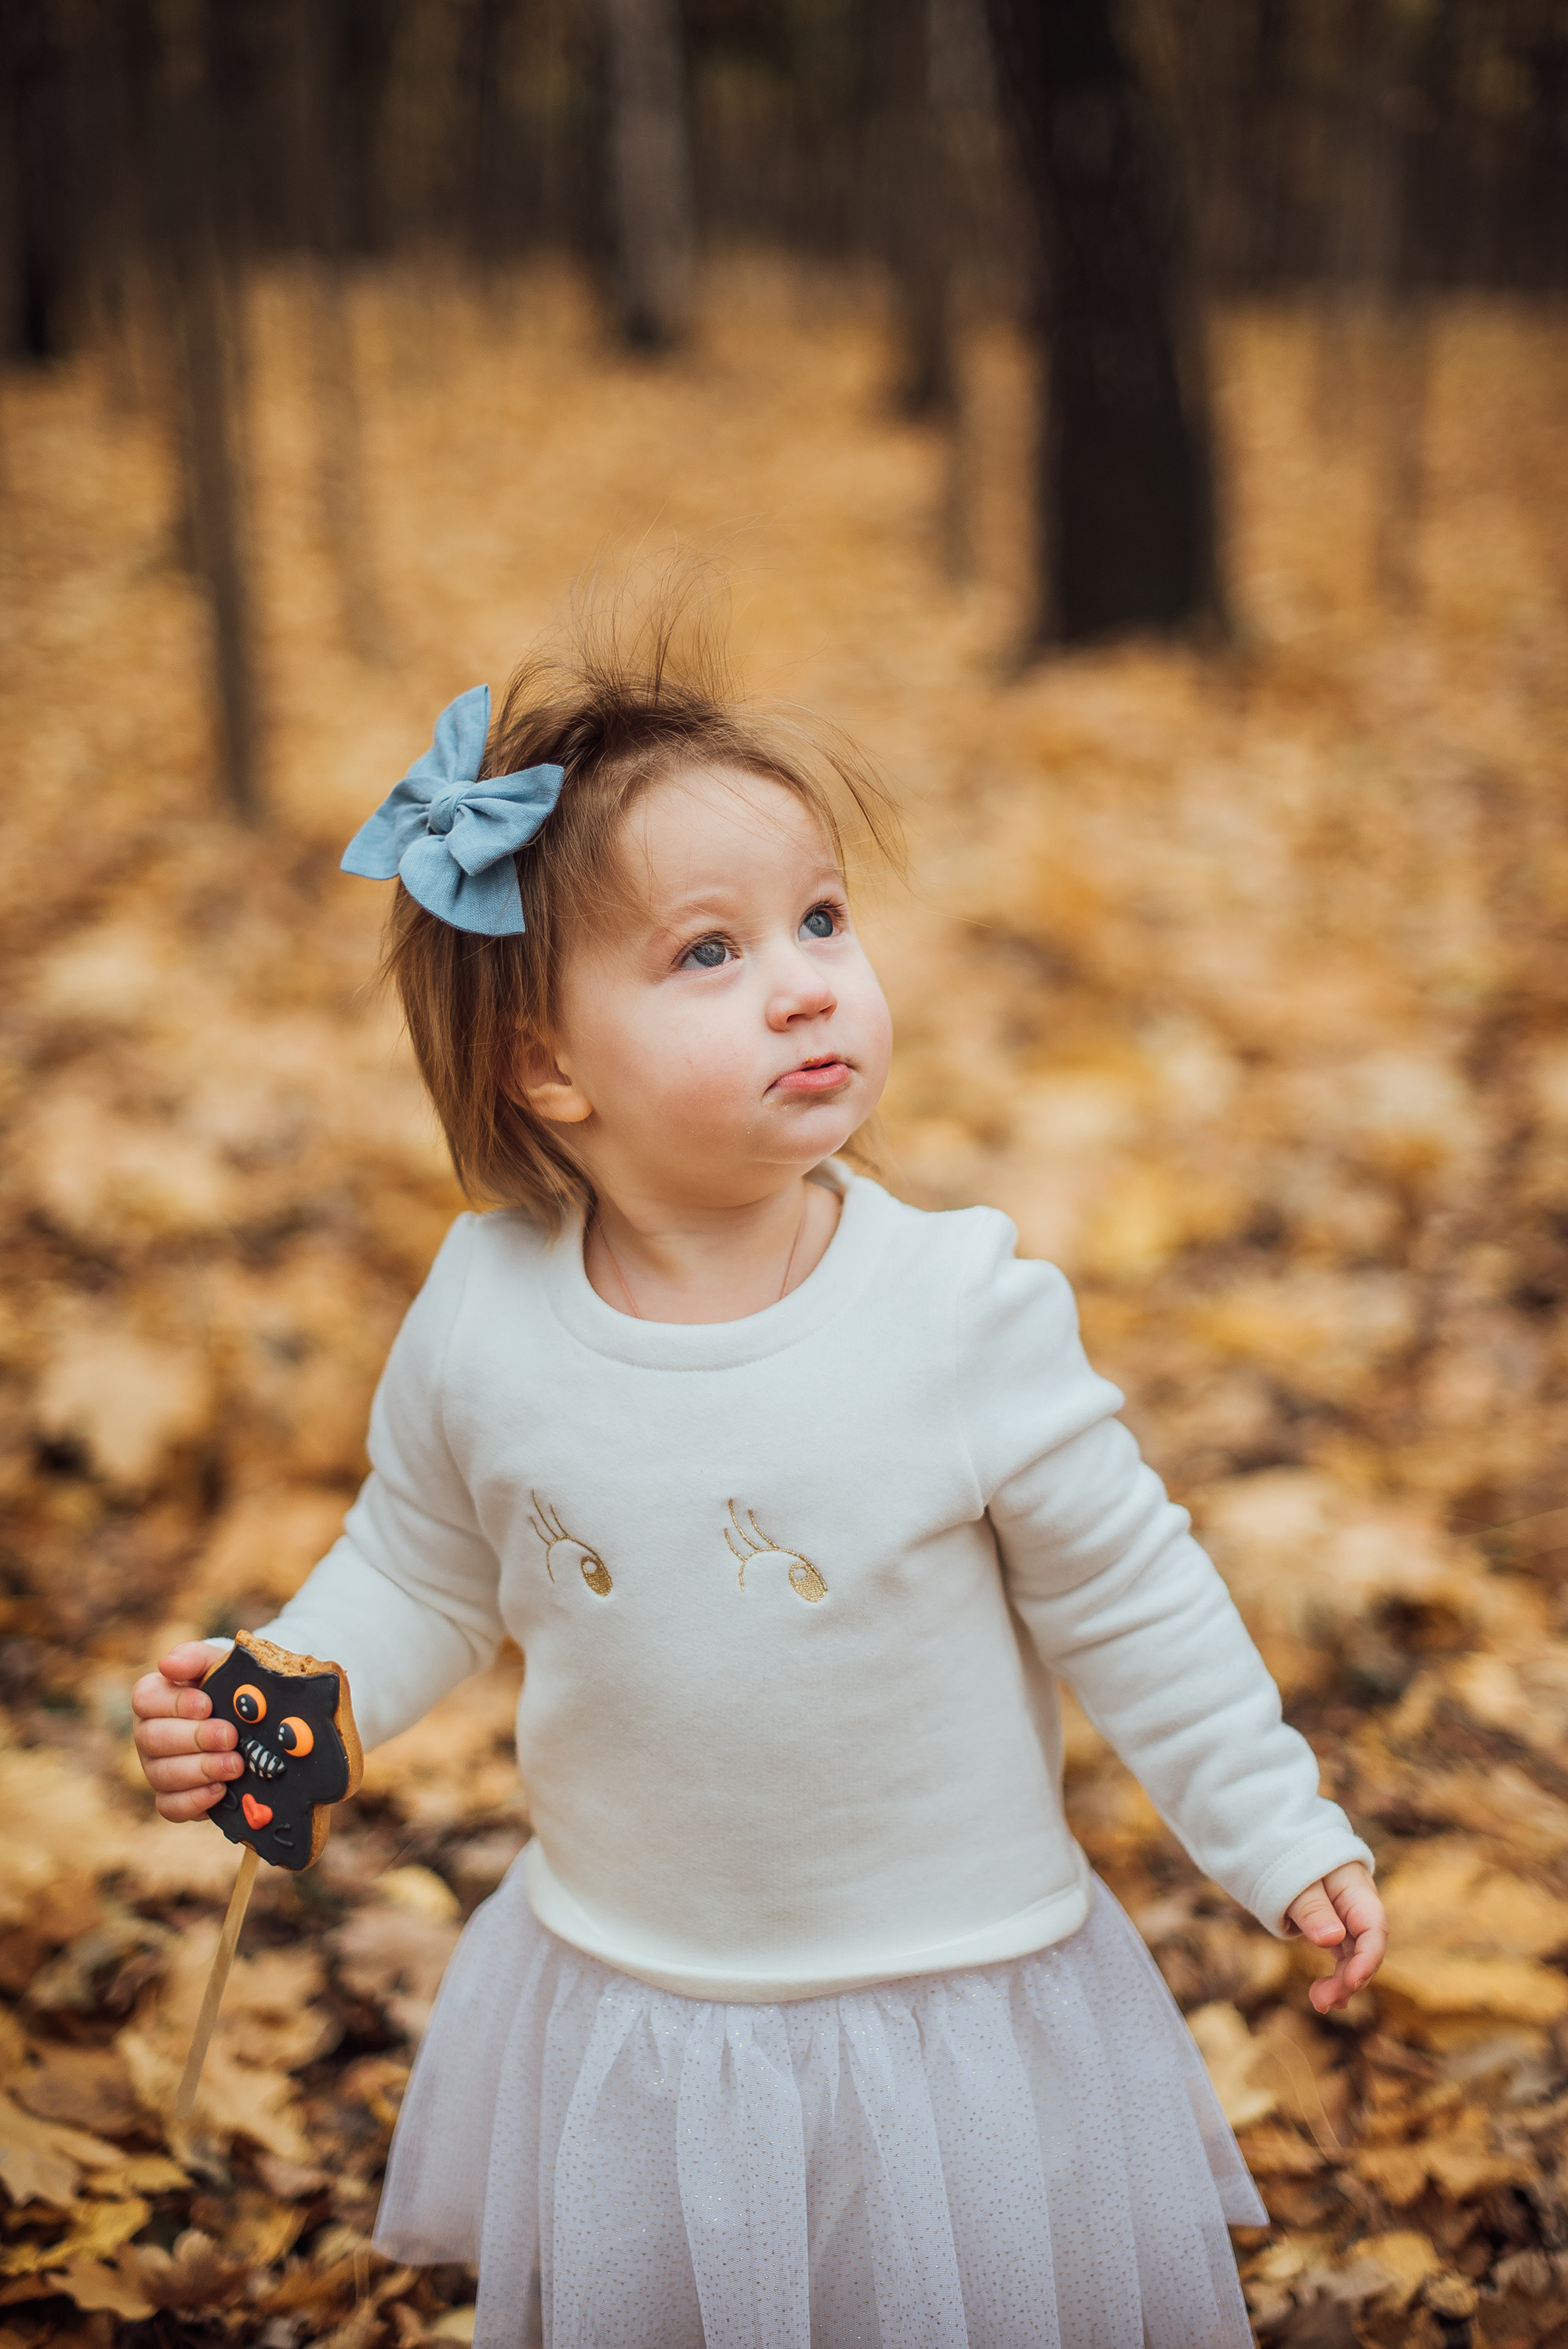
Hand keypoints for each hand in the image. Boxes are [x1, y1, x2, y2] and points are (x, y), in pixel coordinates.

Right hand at [132, 1642, 242, 1820]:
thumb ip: (193, 1657)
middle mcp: (147, 1734)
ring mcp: (156, 1768)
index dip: (175, 1704)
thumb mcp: (214, 1662)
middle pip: (153, 1740)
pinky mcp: (172, 1797)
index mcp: (152, 1698)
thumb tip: (167, 1664)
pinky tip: (221, 1790)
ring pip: (162, 1775)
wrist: (245, 1716)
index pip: (145, 1700)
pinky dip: (194, 1801)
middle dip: (195, 1738)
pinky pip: (170, 1807)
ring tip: (235, 1765)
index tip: (207, 1704)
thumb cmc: (224, 1684)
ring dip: (200, 1771)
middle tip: (230, 1737)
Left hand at [1286, 1861, 1386, 2012]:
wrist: (1281, 1840)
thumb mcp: (1297, 1876)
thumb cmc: (1292, 1854)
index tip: (1351, 1982)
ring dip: (1341, 1983)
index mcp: (1356, 1888)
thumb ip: (1313, 1907)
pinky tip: (1326, 1997)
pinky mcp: (1335, 1928)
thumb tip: (1331, 1940)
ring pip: (1353, 1957)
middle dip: (1349, 1978)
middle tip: (1323, 2001)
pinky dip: (1335, 1976)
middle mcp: (1358, 1907)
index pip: (1373, 1927)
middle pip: (1365, 1948)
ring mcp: (1348, 1919)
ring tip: (1320, 2002)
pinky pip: (1342, 1956)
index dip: (1367, 1958)